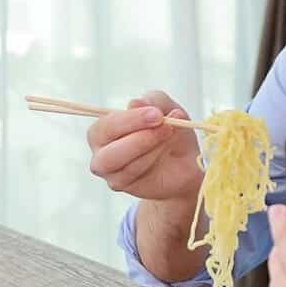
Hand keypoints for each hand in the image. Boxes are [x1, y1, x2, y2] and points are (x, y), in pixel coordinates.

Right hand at [85, 90, 203, 203]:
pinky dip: (153, 160)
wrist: (184, 161)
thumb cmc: (168, 131)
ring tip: (170, 133)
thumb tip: (134, 103)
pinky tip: (165, 150)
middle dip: (138, 136)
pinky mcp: (120, 185)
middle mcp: (101, 151)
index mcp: (103, 129)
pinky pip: (133, 174)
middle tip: (164, 125)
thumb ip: (152, 101)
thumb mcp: (166, 108)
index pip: (106, 125)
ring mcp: (109, 172)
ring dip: (151, 147)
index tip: (156, 114)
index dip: (130, 119)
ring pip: (123, 163)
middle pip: (108, 151)